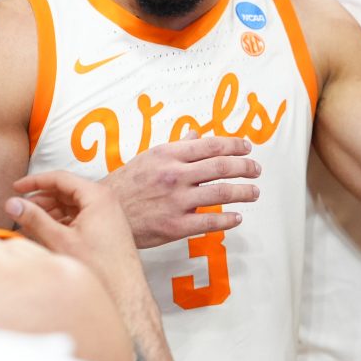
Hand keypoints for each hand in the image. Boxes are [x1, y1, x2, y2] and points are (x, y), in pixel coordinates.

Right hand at [7, 171, 144, 293]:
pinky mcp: (105, 227)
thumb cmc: (100, 267)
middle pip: (65, 191)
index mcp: (97, 195)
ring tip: (29, 223)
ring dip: (50, 212)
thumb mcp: (60, 240)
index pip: (60, 178)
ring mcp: (106, 213)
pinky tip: (47, 232)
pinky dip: (61, 221)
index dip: (35, 181)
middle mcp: (104, 200)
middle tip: (20, 209)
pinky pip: (79, 216)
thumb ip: (34, 219)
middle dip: (41, 200)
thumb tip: (12, 204)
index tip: (17, 187)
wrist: (126, 291)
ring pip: (71, 205)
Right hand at [100, 137, 259, 247]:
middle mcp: (174, 175)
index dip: (234, 145)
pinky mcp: (175, 225)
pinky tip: (237, 217)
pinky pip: (210, 221)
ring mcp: (176, 201)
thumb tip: (196, 134)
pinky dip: (228, 219)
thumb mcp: (148, 158)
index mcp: (167, 154)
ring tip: (254, 192)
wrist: (104, 212)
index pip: (211, 145)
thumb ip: (176, 147)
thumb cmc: (125, 184)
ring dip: (243, 192)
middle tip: (256, 169)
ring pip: (221, 193)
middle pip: (221, 167)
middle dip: (245, 167)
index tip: (247, 147)